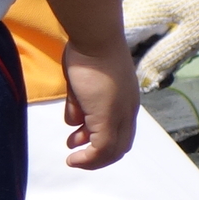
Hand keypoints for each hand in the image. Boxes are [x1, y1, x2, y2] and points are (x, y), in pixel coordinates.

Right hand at [58, 39, 139, 169]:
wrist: (96, 40)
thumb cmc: (88, 54)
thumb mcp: (82, 86)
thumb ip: (80, 105)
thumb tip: (74, 122)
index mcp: (126, 103)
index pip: (121, 133)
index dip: (104, 145)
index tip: (82, 145)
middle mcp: (126, 112)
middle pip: (118, 146)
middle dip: (97, 157)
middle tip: (78, 158)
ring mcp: (118, 115)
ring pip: (110, 149)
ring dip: (91, 159)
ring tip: (73, 158)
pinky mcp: (107, 117)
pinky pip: (100, 147)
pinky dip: (87, 158)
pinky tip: (72, 156)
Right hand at [123, 0, 198, 88]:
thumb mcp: (191, 37)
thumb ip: (163, 59)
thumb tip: (141, 80)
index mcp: (141, 11)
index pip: (116, 42)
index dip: (126, 61)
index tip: (144, 72)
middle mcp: (132, 1)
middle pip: (122, 36)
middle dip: (138, 54)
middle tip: (163, 66)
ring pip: (131, 27)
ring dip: (145, 43)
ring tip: (170, 49)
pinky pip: (140, 16)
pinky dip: (150, 29)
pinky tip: (169, 33)